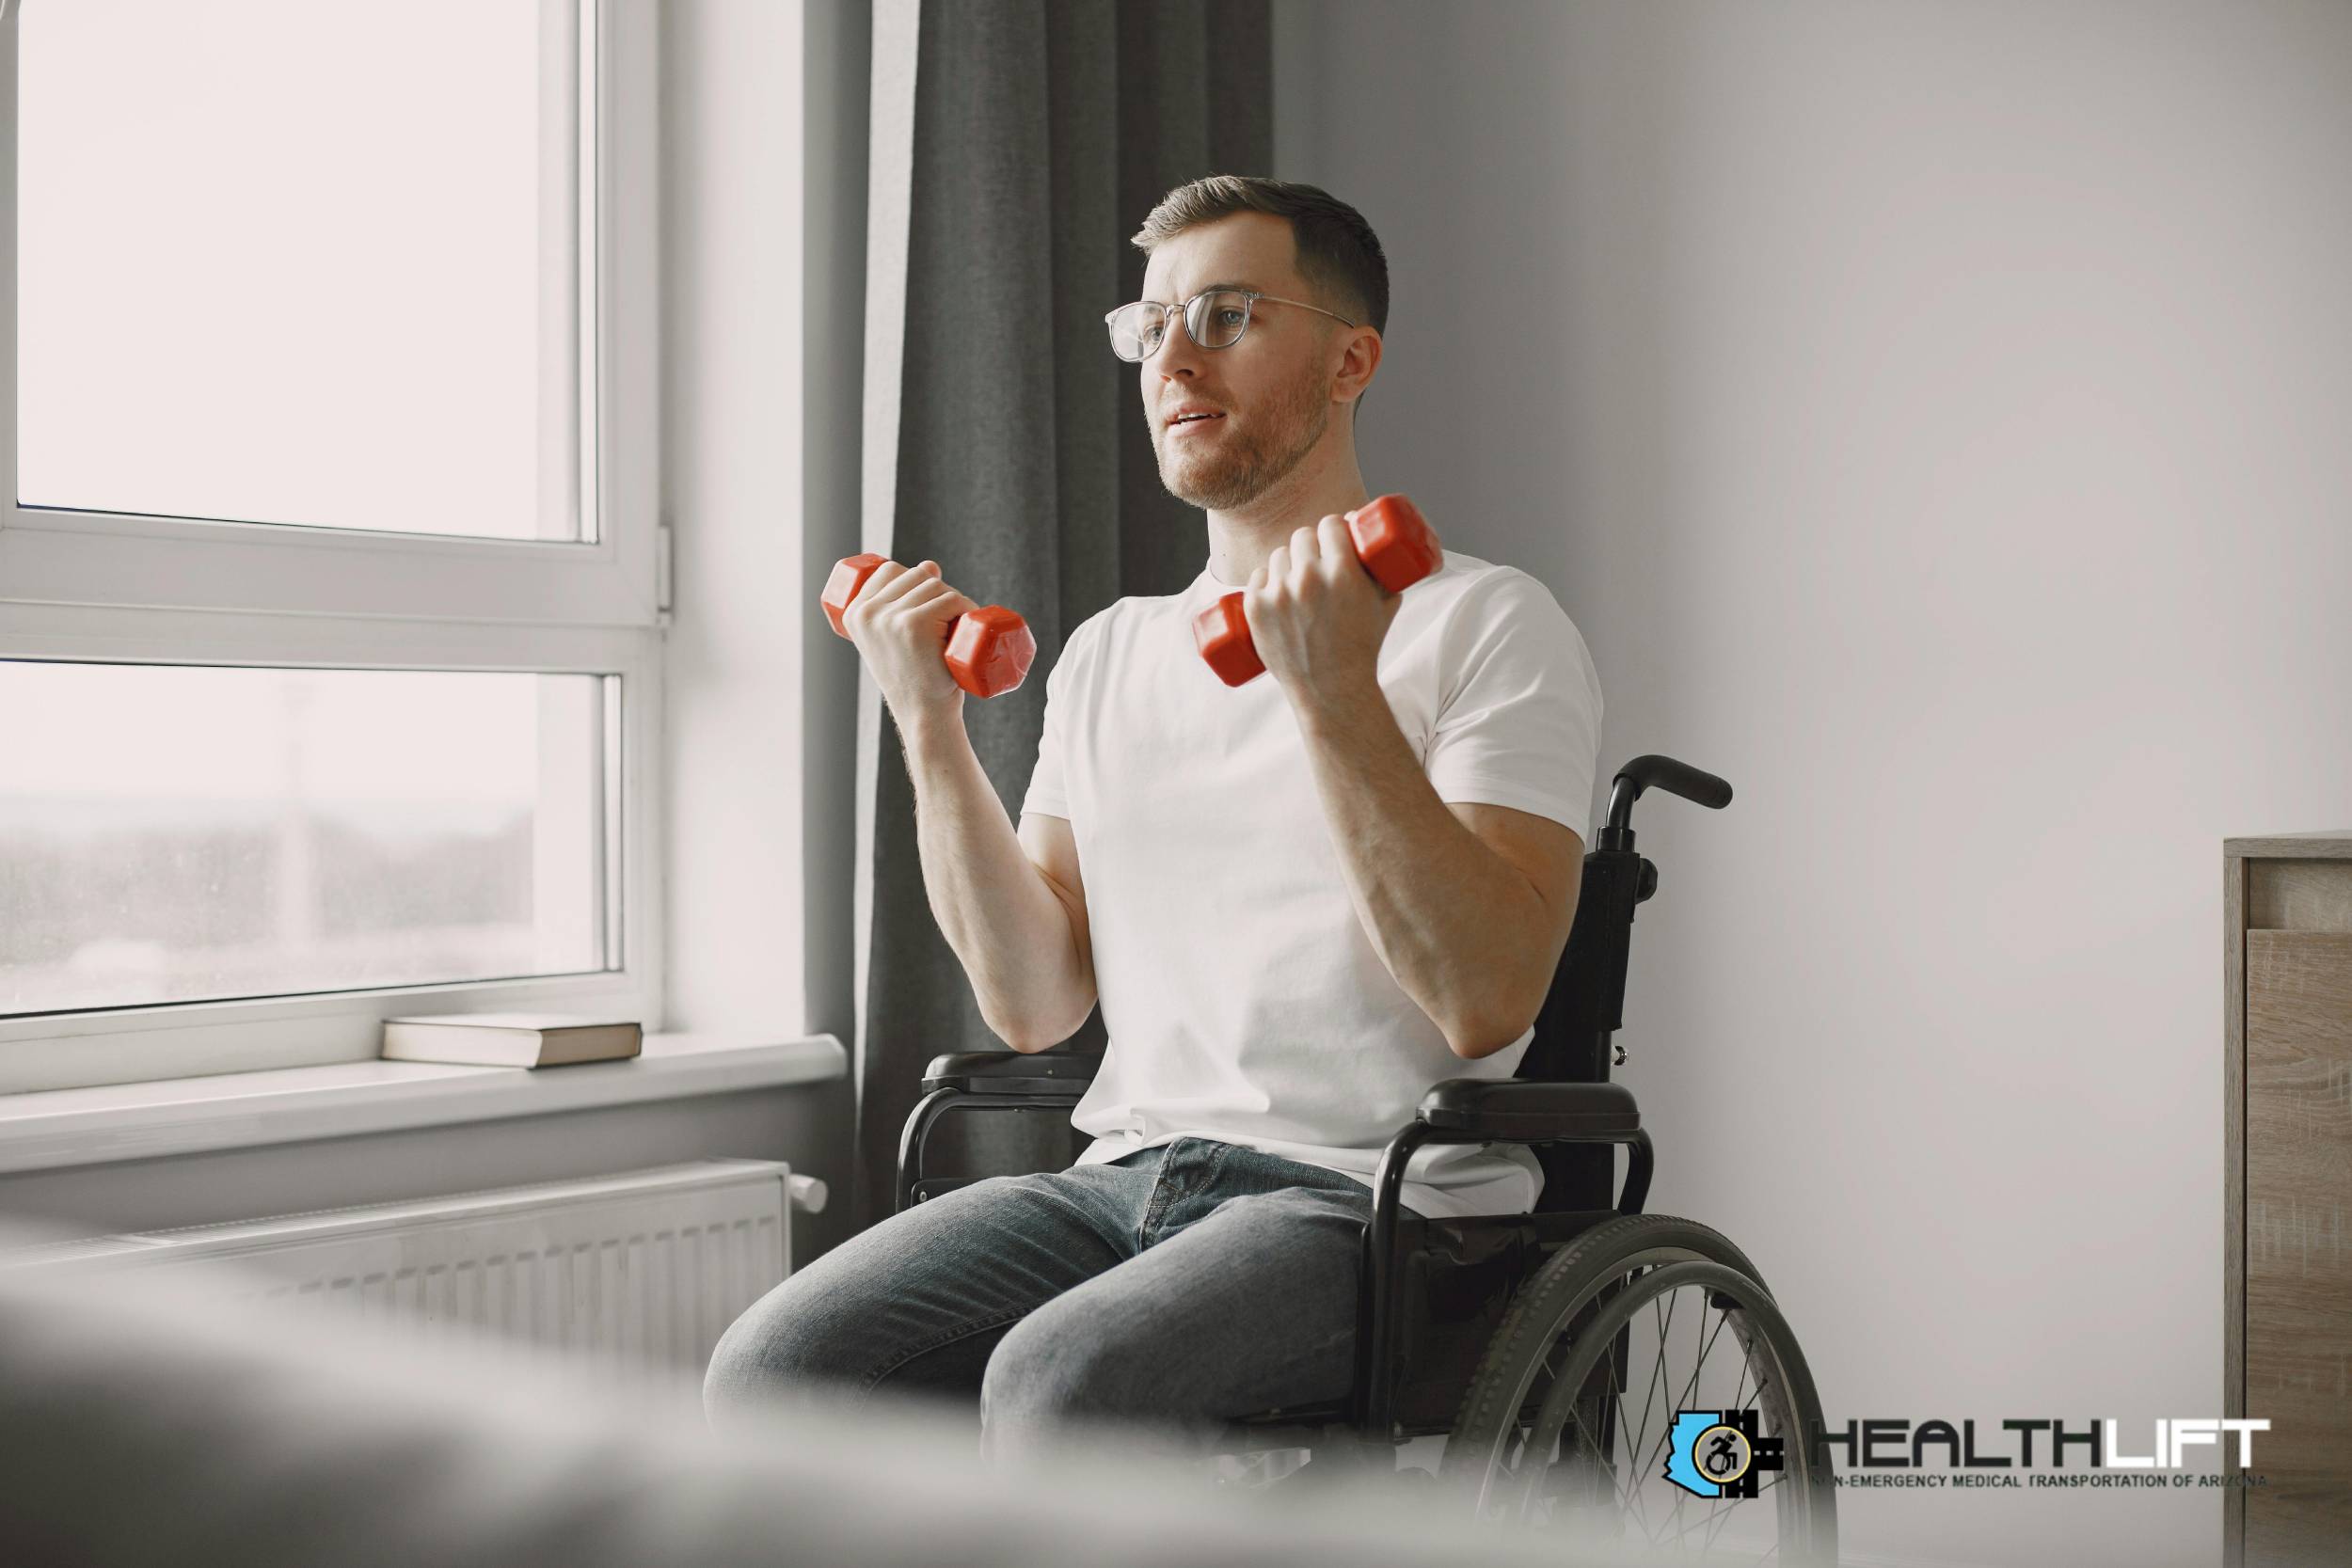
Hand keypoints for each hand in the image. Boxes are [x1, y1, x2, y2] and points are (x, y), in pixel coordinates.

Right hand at [840, 559, 972, 729]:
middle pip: (915, 574)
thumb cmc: (913, 676)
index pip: (889, 569)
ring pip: (936, 586)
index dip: (915, 580)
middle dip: (938, 591)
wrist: (923, 714)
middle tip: (946, 623)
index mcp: (853, 613)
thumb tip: (930, 564)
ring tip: (956, 629)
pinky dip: (967, 608)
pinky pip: (951, 599)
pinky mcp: (914, 624)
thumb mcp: (892, 638)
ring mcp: (889, 618)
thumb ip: (897, 604)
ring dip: (955, 601)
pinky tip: (967, 624)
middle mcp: (866, 613)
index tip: (927, 606)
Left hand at [1243, 513, 1401, 707]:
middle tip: (1316, 558)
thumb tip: (1382, 551)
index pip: (1330, 525)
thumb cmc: (1362, 649)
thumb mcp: (1385, 607)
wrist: (1332, 689)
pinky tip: (1274, 586)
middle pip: (1303, 536)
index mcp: (1342, 571)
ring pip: (1279, 555)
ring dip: (1289, 561)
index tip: (1335, 536)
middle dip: (1312, 544)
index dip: (1334, 528)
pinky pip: (1258, 576)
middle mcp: (1308, 578)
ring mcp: (1278, 593)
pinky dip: (1266, 580)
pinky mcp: (1256, 608)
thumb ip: (1386, 576)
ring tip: (1297, 577)